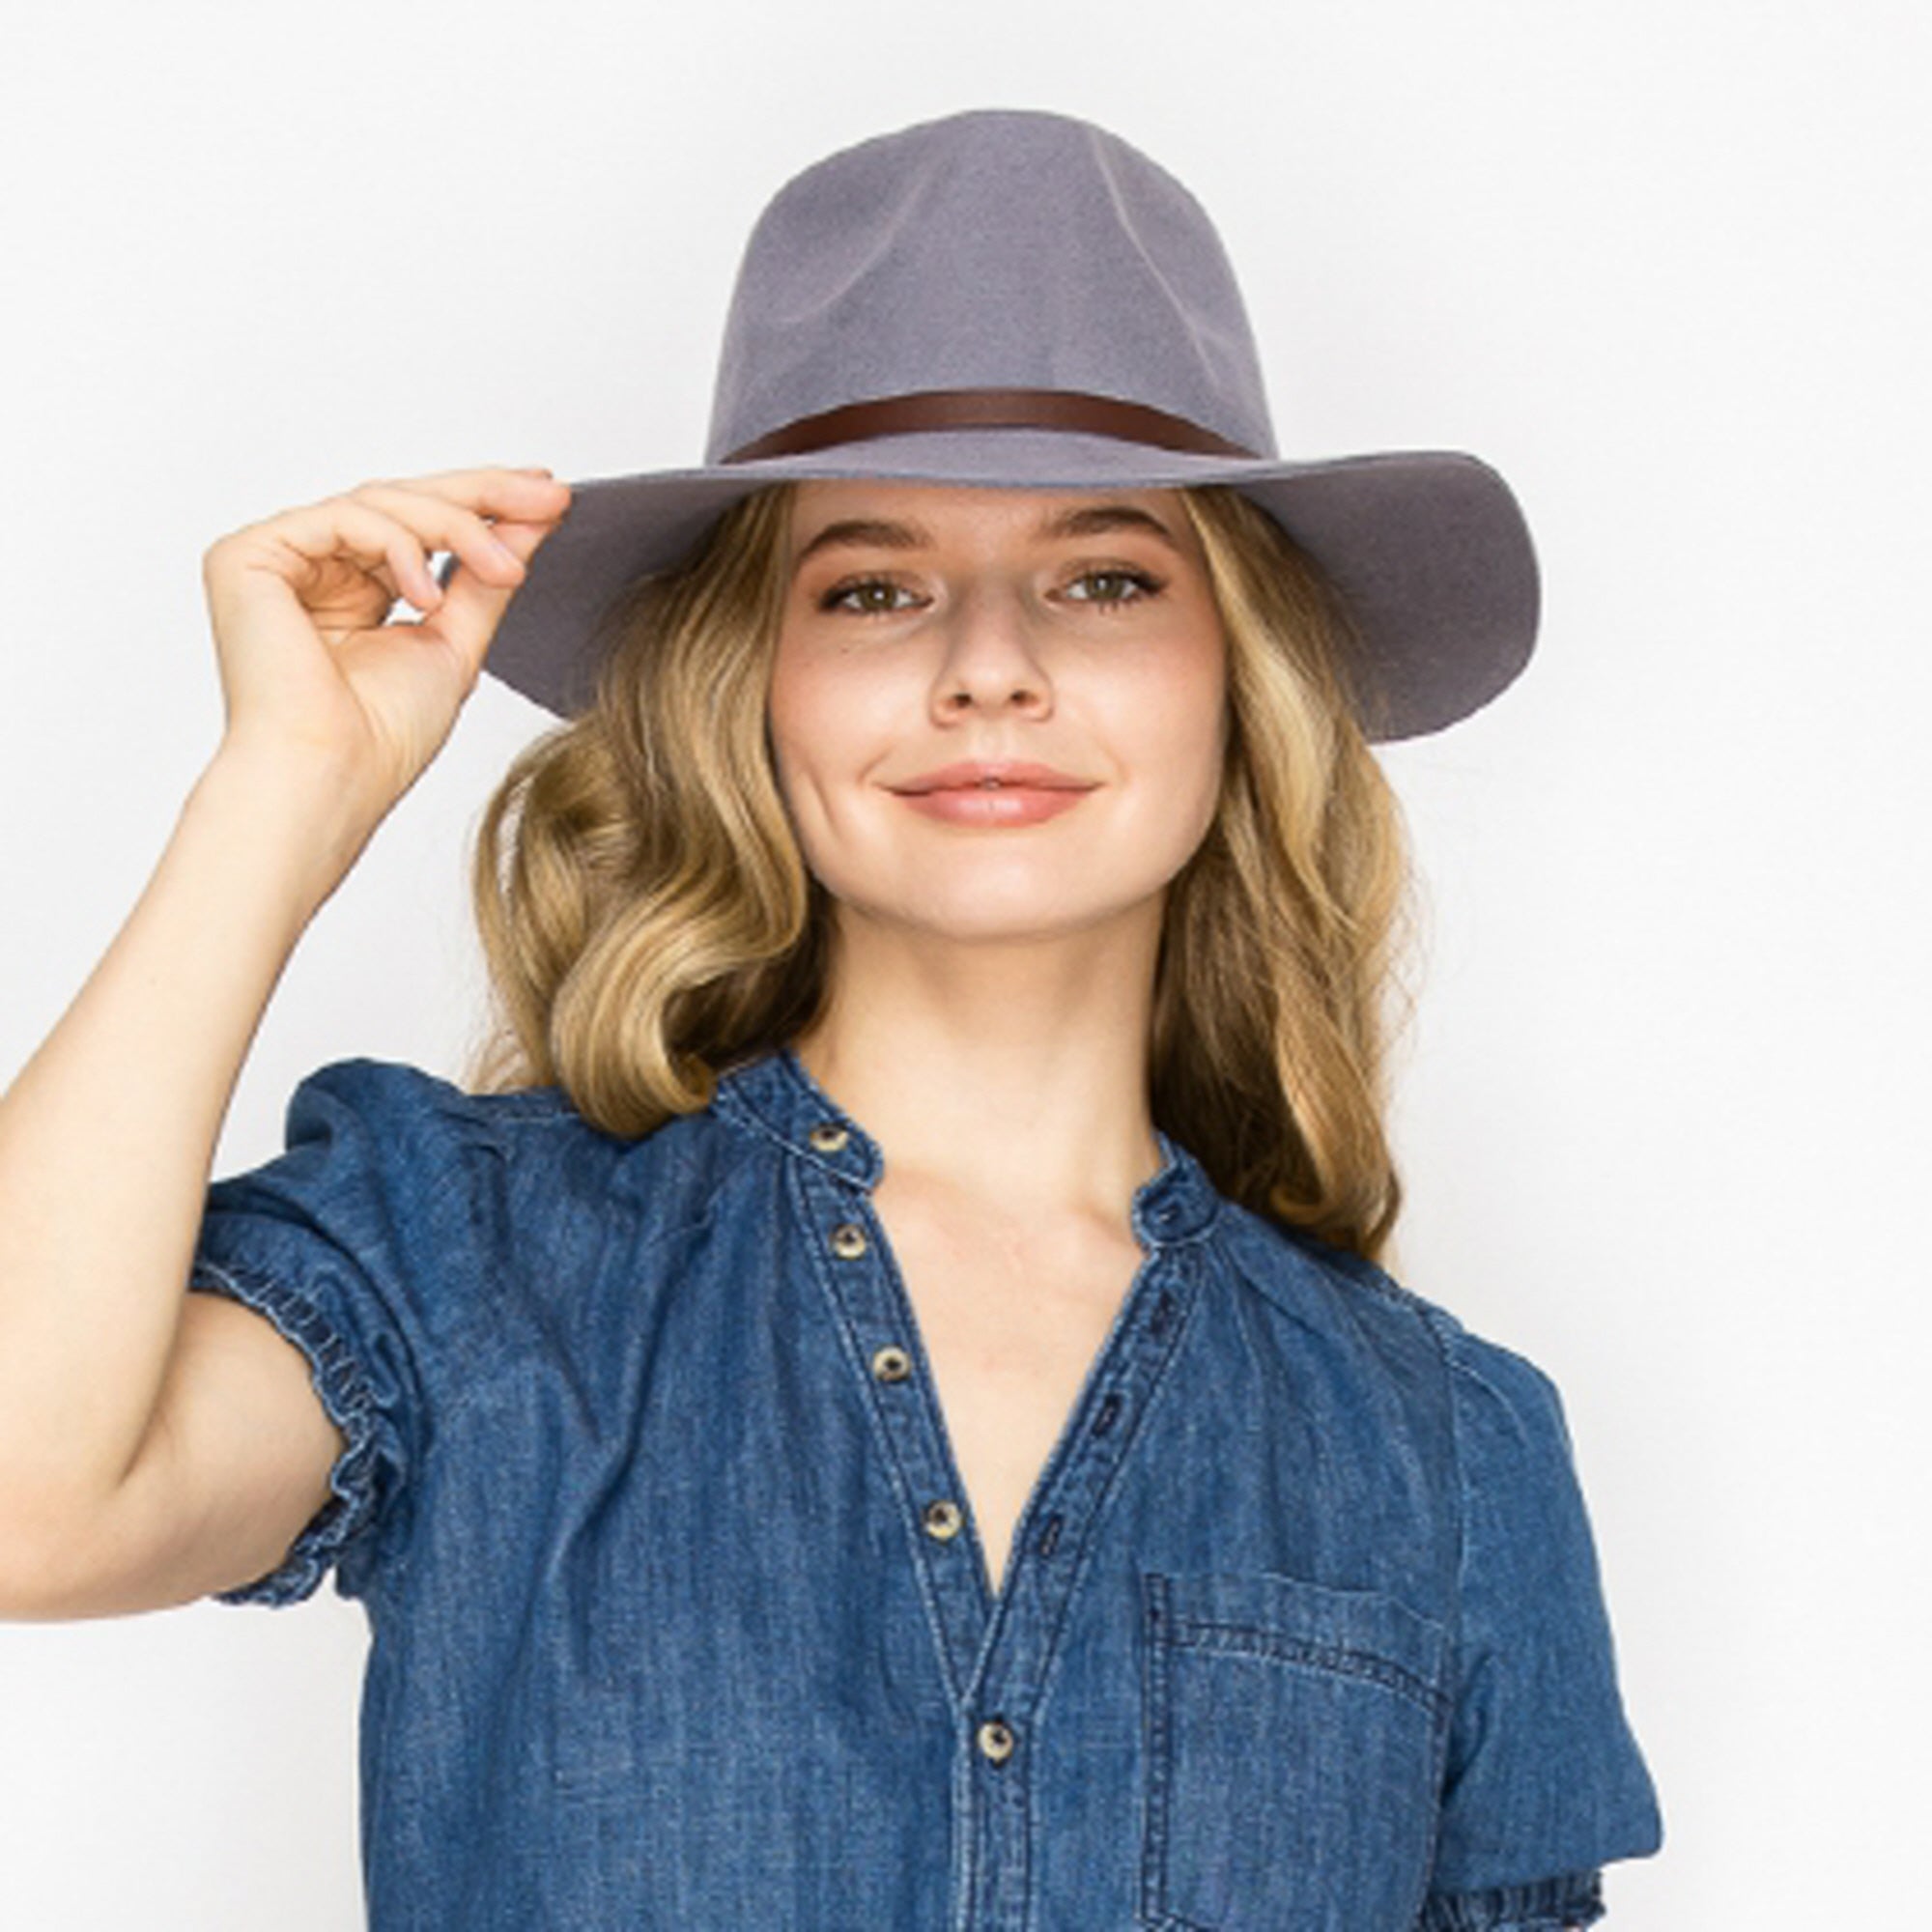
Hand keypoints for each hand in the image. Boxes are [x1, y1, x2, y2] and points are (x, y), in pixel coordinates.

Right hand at [199, 465, 571, 827]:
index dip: (485, 505)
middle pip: (401, 501)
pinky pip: (340, 518)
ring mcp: (277, 560)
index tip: (551, 497)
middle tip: (548, 494)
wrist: (332, 777)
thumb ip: (485, 578)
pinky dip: (397, 546)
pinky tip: (428, 595)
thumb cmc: (382, 737)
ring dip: (456, 528)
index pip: (420, 526)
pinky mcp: (247, 556)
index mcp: (352, 590)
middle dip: (483, 494)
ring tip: (506, 569)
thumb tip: (532, 522)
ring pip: (379, 503)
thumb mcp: (456, 640)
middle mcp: (311, 569)